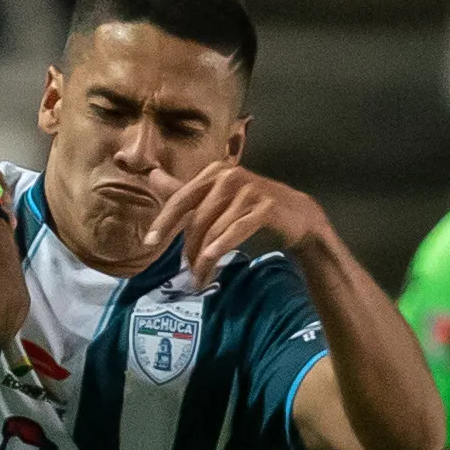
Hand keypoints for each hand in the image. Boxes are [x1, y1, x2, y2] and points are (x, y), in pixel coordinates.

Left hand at [143, 163, 329, 286]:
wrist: (299, 216)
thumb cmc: (251, 209)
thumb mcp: (216, 199)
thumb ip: (184, 191)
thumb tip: (150, 176)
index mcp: (214, 172)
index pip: (181, 199)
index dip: (164, 222)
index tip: (149, 244)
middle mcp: (229, 176)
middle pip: (197, 219)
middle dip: (189, 250)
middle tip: (189, 273)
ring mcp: (249, 190)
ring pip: (214, 230)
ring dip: (204, 259)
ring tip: (202, 278)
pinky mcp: (265, 207)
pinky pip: (235, 232)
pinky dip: (221, 249)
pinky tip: (211, 263)